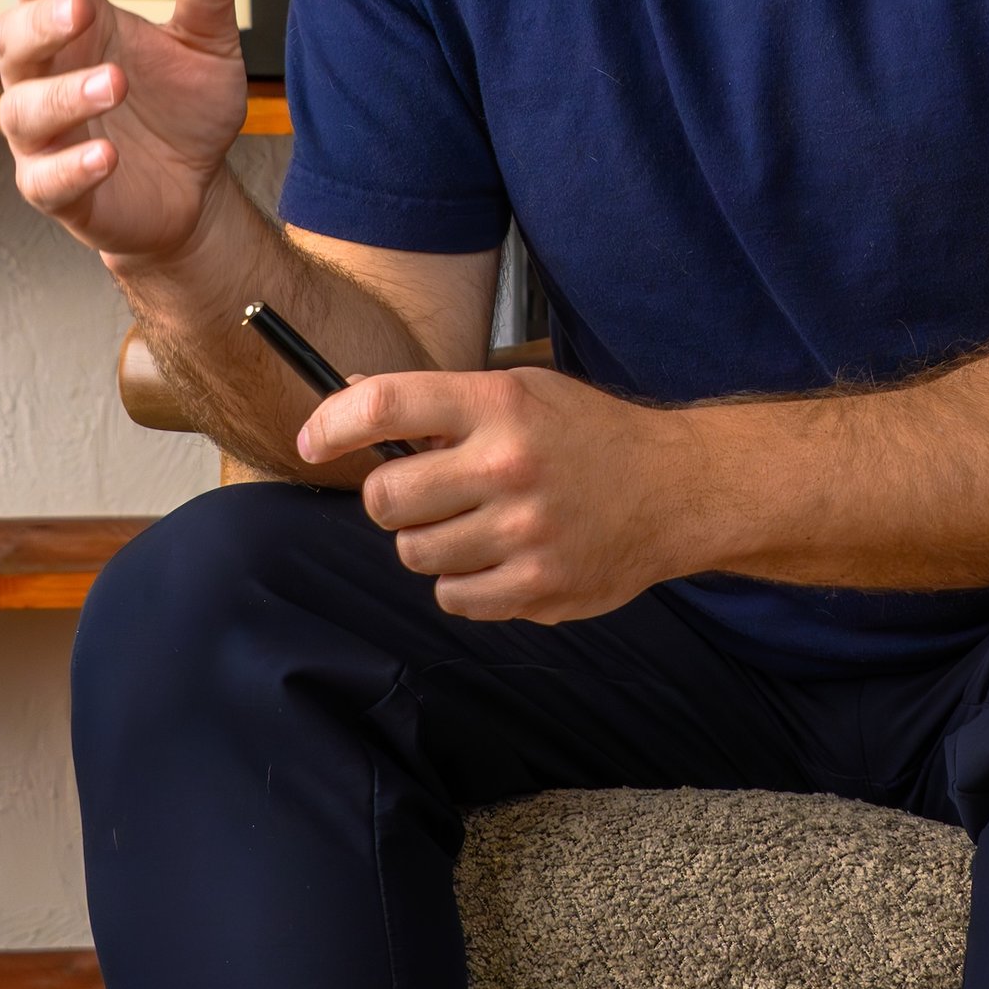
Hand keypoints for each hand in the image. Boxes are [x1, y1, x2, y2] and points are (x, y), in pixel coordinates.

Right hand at [0, 0, 249, 267]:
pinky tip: (107, 156)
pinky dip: (72, 166)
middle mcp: (46, 77)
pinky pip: (46, 179)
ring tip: (115, 83)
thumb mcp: (207, 45)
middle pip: (12, 40)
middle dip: (40, 22)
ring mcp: (45, 137)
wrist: (194, 191)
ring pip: (23, 110)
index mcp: (76, 30)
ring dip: (63, 95)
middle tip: (81, 9)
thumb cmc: (183, 109)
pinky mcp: (56, 191)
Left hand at [300, 363, 704, 622]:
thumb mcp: (522, 391)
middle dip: (392, 498)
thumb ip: (444, 404)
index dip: (332, 424)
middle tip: (422, 493)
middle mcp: (509, 466)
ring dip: (429, 542)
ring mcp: (524, 532)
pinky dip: (461, 583)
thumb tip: (352, 400)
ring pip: (414, 553)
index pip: (387, 405)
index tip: (311, 441)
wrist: (677, 489)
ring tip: (471, 525)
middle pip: (386, 497)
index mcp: (499, 405)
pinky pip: (453, 597)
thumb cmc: (588, 435)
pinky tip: (495, 558)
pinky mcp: (538, 587)